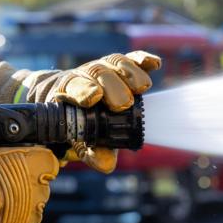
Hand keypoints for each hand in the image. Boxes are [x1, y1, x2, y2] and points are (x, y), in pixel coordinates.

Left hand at [47, 51, 160, 172]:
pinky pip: (132, 57)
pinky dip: (144, 59)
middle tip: (122, 103)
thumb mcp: (81, 140)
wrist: (72, 100)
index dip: (83, 90)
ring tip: (142, 88)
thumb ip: (94, 151)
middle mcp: (85, 75)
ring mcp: (104, 67)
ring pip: (115, 62)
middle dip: (112, 86)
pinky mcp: (121, 65)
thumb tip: (107, 165)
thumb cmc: (77, 123)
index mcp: (68, 92)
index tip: (93, 98)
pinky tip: (155, 64)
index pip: (73, 85)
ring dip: (130, 73)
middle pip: (97, 72)